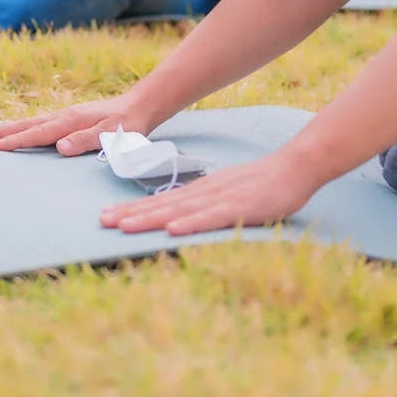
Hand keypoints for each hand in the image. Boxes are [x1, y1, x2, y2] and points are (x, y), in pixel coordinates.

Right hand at [0, 95, 160, 155]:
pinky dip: (22, 127)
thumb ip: (86, 140)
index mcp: (71, 121)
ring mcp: (64, 116)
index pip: (39, 134)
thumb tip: (59, 147)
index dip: (17, 141)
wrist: (140, 106)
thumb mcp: (113, 135)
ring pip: (30, 123)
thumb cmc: (129, 125)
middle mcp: (64, 117)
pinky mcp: (68, 119)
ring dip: (8, 128)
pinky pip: (39, 124)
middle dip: (1, 131)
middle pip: (27, 125)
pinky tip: (15, 131)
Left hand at [100, 151, 318, 236]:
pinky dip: (190, 223)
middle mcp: (204, 193)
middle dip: (131, 213)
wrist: (293, 168)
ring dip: (150, 218)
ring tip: (124, 225)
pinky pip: (210, 218)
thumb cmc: (262, 185)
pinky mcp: (238, 208)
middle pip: (161, 204)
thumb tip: (179, 215)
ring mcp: (220, 199)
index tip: (108, 215)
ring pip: (178, 210)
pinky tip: (172, 229)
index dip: (134, 208)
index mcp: (200, 191)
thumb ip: (204, 203)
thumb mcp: (226, 193)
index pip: (160, 200)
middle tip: (102, 221)